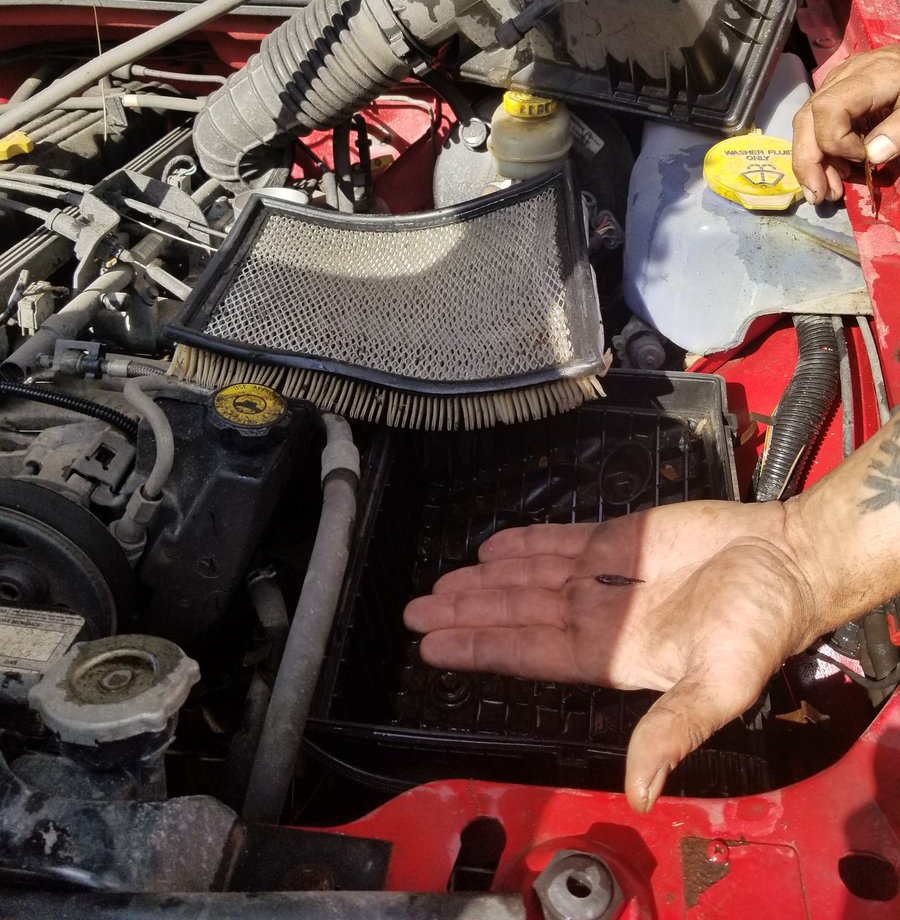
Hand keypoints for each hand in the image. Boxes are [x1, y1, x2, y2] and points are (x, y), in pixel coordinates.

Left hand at [404, 499, 820, 811]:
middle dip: (468, 613)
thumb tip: (638, 794)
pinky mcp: (621, 539)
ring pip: (532, 579)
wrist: (788, 560)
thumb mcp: (718, 685)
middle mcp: (600, 618)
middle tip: (415, 609)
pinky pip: (562, 543)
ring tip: (441, 582)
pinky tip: (492, 546)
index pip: (529, 654)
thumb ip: (672, 731)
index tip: (433, 644)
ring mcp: (607, 577)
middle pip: (518, 615)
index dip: (481, 648)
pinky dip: (526, 543)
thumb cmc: (758, 624)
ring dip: (487, 580)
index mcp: (613, 656)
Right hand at [792, 46, 899, 203]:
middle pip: (806, 119)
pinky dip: (820, 151)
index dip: (836, 141)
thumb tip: (872, 157)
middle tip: (819, 195)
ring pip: (805, 123)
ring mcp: (836, 84)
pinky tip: (834, 170)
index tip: (862, 159)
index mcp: (867, 78)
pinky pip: (816, 123)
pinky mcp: (837, 92)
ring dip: (811, 161)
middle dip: (808, 161)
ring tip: (828, 190)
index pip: (828, 109)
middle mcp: (842, 78)